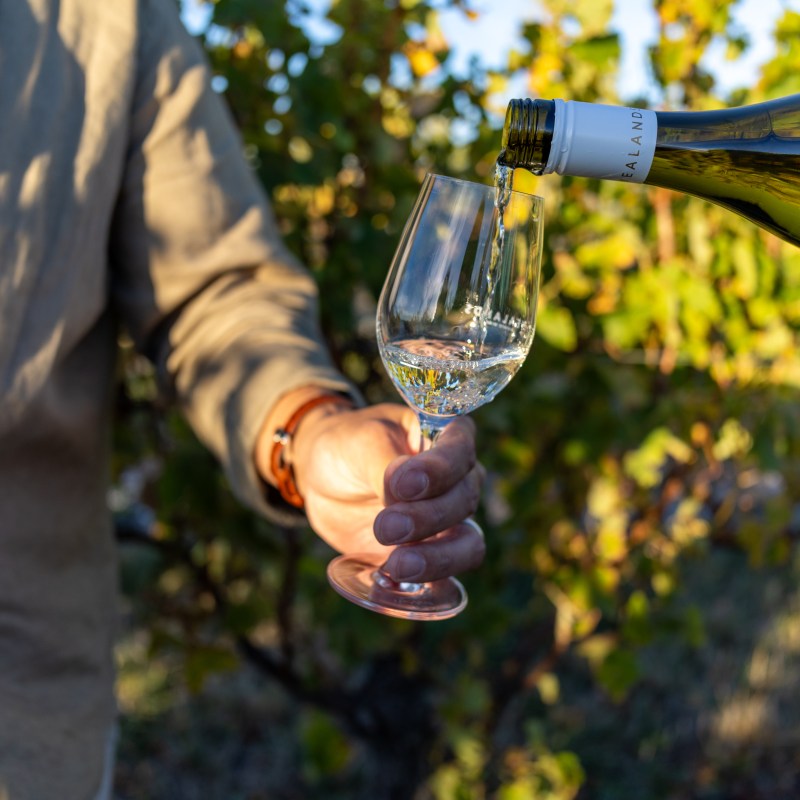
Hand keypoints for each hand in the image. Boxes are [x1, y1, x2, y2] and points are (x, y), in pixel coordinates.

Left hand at [260, 400, 485, 582]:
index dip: (440, 470)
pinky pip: (447, 576)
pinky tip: (399, 584)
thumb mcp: (359, 442)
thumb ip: (383, 463)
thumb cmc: (348, 445)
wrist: (326, 477)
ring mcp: (448, 519)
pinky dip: (431, 584)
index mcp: (446, 436)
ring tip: (397, 565)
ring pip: (468, 544)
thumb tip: (402, 496)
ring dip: (438, 558)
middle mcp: (458, 478)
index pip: (461, 450)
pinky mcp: (431, 553)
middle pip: (464, 500)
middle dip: (427, 518)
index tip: (402, 486)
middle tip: (385, 527)